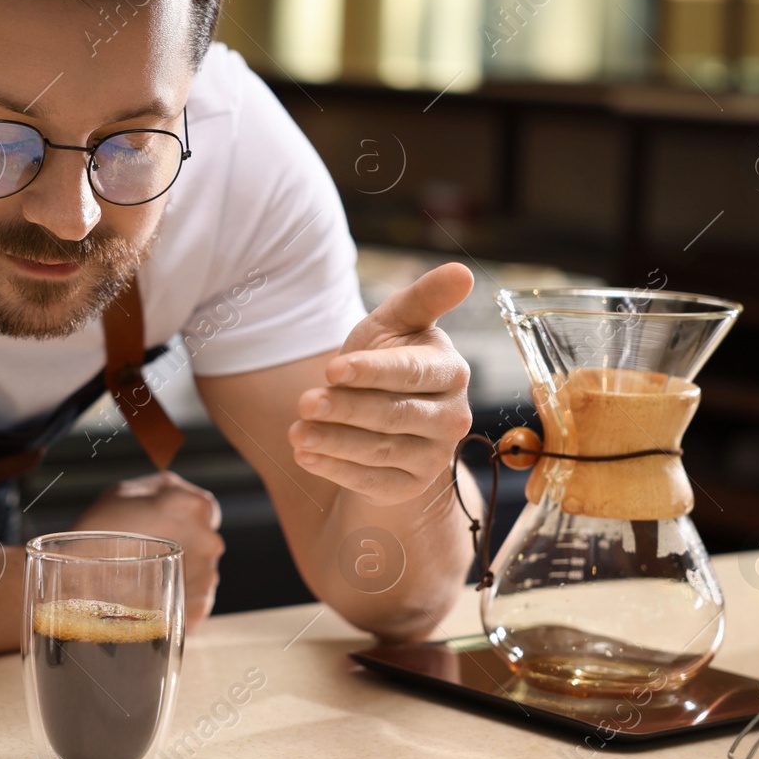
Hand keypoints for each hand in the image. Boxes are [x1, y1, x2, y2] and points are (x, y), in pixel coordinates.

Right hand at [72, 471, 224, 628]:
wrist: (78, 584)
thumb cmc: (98, 532)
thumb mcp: (129, 490)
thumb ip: (165, 491)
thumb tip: (177, 498)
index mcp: (194, 506)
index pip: (202, 509)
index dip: (181, 518)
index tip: (162, 528)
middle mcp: (210, 541)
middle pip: (203, 542)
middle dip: (184, 547)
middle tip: (148, 553)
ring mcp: (207, 578)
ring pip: (199, 573)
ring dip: (181, 575)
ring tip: (144, 578)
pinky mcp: (198, 609)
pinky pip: (192, 602)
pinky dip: (175, 602)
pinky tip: (149, 598)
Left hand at [289, 263, 473, 506]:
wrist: (380, 414)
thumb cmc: (387, 359)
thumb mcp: (398, 324)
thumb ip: (425, 297)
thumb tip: (462, 272)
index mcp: (451, 372)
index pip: (410, 374)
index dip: (371, 373)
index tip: (332, 370)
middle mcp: (453, 417)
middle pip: (393, 414)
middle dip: (346, 409)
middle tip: (305, 403)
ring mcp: (435, 456)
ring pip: (380, 451)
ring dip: (334, 442)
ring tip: (296, 432)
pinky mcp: (411, 486)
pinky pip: (373, 482)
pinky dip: (336, 470)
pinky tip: (306, 456)